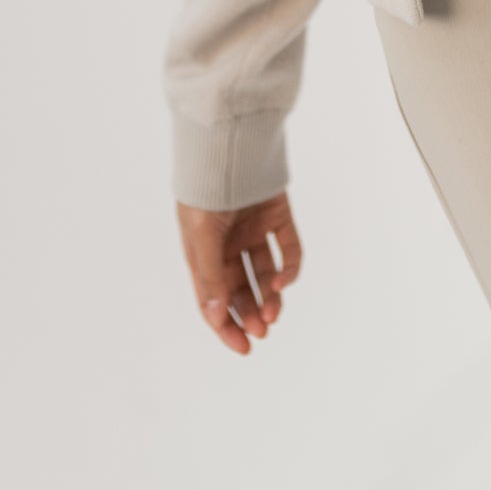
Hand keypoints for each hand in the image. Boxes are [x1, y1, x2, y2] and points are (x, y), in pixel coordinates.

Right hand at [178, 191, 301, 355]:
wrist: (231, 141)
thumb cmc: (206, 188)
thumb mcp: (201, 236)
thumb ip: (210, 277)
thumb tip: (217, 318)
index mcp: (202, 251)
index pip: (214, 298)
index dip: (227, 325)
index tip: (244, 348)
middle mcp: (227, 243)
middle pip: (241, 289)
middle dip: (250, 312)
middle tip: (262, 331)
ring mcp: (253, 229)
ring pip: (265, 273)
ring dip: (270, 296)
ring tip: (274, 312)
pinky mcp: (276, 215)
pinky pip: (287, 247)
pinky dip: (289, 267)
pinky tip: (285, 281)